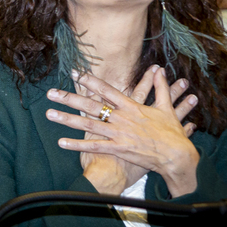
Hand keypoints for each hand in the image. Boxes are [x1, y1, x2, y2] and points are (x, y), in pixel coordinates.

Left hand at [47, 66, 199, 196]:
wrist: (176, 156)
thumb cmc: (172, 133)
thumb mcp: (166, 107)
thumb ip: (161, 88)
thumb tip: (161, 71)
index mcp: (131, 106)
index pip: (106, 90)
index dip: (89, 81)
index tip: (74, 73)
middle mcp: (121, 118)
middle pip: (90, 105)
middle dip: (69, 98)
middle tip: (50, 93)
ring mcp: (118, 133)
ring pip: (88, 125)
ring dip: (67, 119)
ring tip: (49, 114)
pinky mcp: (118, 149)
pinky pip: (94, 147)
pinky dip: (77, 145)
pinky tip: (61, 142)